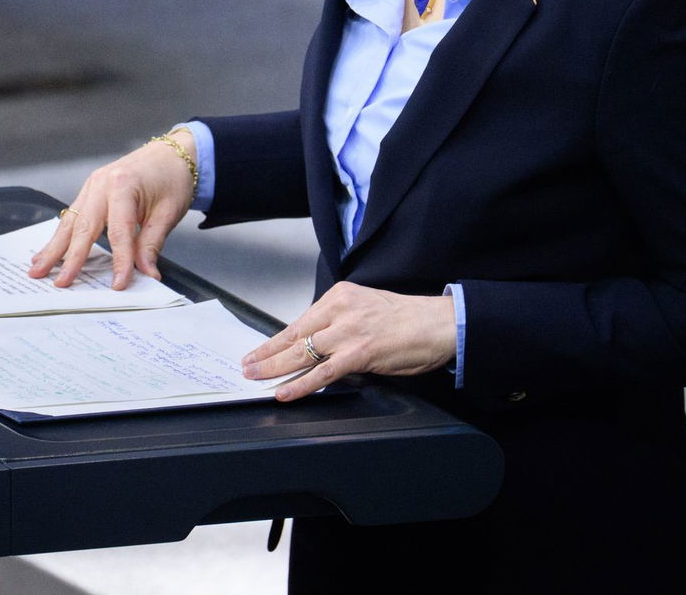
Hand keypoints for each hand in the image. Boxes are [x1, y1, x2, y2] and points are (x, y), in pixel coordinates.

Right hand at [26, 130, 197, 288]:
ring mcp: (92, 186)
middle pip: (82, 227)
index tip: (118, 285)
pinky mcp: (90, 190)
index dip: (119, 261)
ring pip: (70, 222)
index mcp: (123, 186)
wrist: (173, 153)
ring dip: (54, 248)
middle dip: (69, 258)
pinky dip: (61, 236)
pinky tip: (49, 250)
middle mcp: (101, 184)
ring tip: (38, 269)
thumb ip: (151, 245)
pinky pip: (72, 216)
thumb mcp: (168, 213)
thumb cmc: (172, 177)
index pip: (118, 233)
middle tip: (59, 282)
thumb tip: (145, 273)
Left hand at [242, 282, 456, 401]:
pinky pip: (323, 372)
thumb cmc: (407, 319)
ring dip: (274, 366)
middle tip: (247, 364)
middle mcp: (340, 309)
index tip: (258, 349)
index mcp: (339, 296)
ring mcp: (348, 331)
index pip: (299, 321)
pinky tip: (285, 391)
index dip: (275, 339)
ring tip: (256, 376)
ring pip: (302, 351)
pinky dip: (300, 384)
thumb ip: (339, 323)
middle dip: (266, 352)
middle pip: (293, 334)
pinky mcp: (359, 352)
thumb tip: (315, 345)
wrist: (438, 324)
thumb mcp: (365, 309)